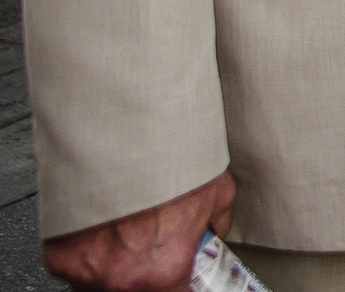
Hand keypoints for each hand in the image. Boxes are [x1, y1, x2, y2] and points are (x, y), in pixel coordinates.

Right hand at [44, 170, 234, 291]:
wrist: (121, 135)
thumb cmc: (168, 158)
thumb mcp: (216, 192)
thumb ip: (214, 227)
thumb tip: (214, 235)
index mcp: (165, 270)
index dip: (178, 284)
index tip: (178, 274)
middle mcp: (124, 278)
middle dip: (147, 273)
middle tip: (151, 247)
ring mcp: (87, 271)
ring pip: (103, 284)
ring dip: (115, 266)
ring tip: (127, 233)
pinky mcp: (59, 258)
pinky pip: (77, 267)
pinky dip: (89, 252)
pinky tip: (105, 226)